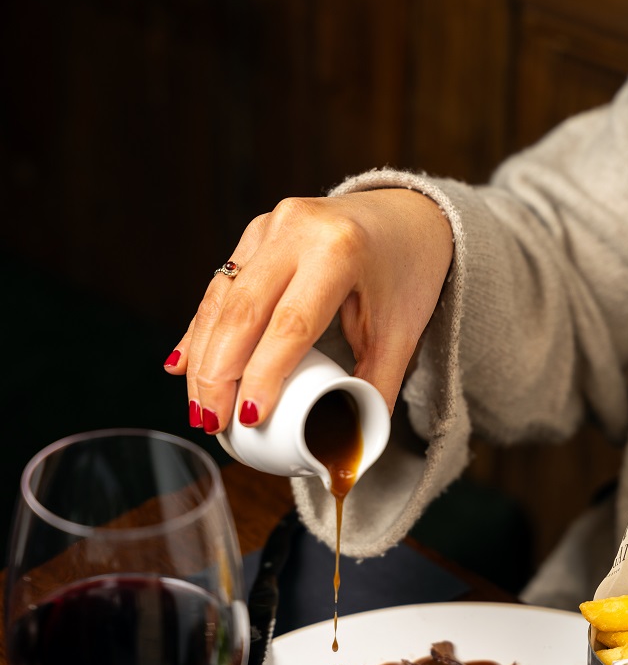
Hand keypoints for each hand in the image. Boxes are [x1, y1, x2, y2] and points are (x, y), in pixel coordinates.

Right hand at [164, 188, 453, 432]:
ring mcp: (270, 226)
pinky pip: (220, 288)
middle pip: (242, 311)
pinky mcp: (255, 234)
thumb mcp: (402, 333)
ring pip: (221, 300)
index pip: (290, 323)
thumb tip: (349, 449)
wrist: (409, 214)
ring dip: (203, 358)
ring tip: (199, 408)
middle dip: (218, 374)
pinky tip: (182, 366)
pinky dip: (201, 330)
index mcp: (339, 251)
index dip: (264, 375)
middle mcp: (297, 230)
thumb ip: (376, 389)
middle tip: (211, 423)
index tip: (249, 419)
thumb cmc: (407, 273)